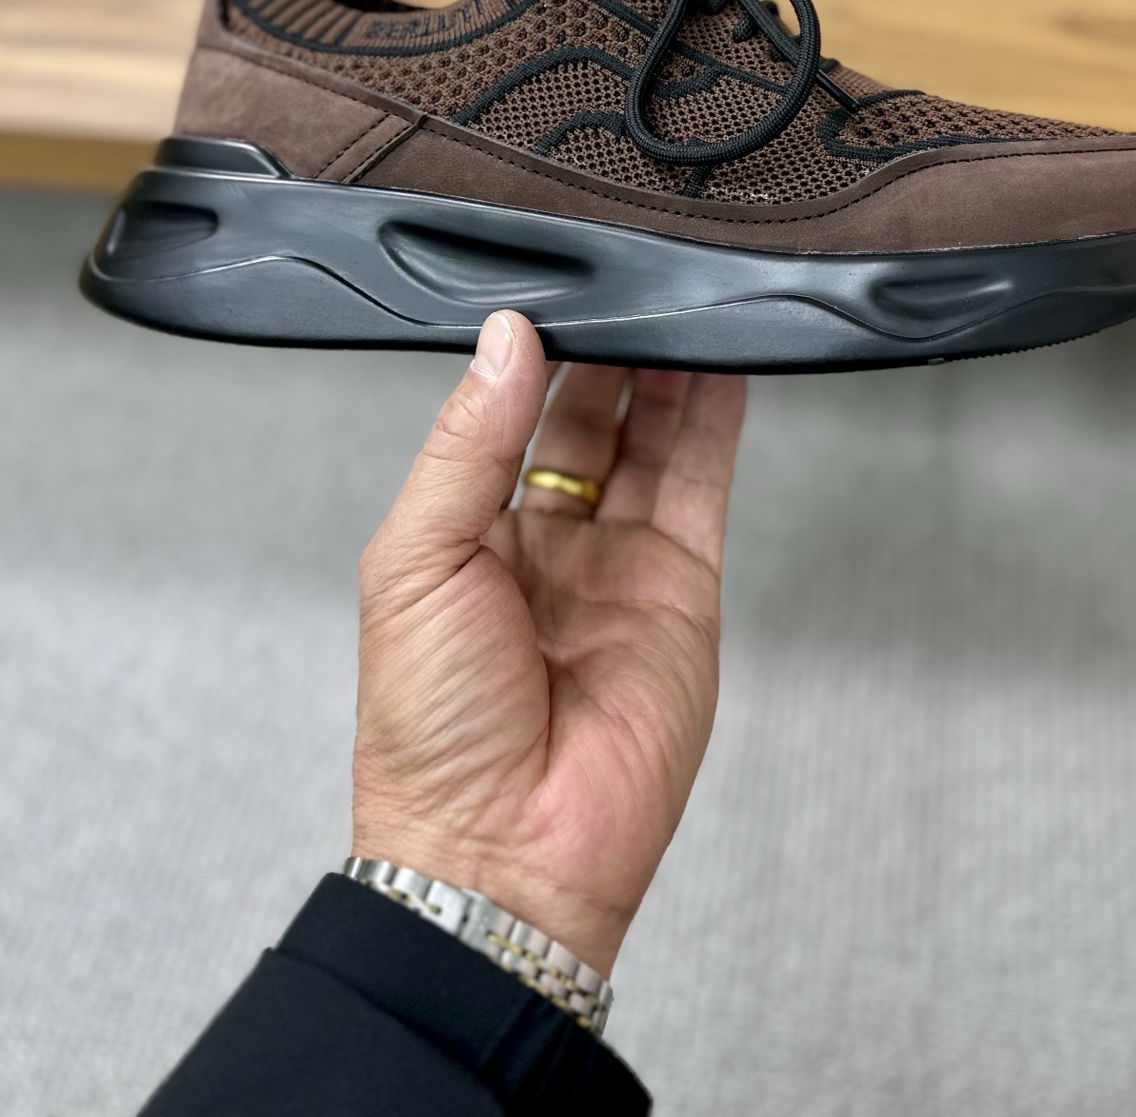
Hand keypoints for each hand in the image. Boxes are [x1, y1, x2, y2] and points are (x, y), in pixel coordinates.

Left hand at [351, 311, 746, 975]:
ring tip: (677, 300)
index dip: (530, 351)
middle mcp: (547, 541)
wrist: (505, 852)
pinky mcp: (684, 585)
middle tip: (626, 283)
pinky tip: (720, 361)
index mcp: (467, 532)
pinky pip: (702, 484)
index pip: (506, 413)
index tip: (549, 290)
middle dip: (607, 348)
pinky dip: (716, 419)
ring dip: (666, 368)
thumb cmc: (430, 732)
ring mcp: (620, 562)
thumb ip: (464, 447)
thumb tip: (503, 343)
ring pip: (651, 436)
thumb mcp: (416, 564)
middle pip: (587, 414)